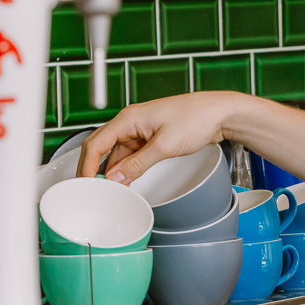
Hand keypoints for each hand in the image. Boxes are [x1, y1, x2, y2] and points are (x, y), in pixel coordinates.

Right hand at [77, 92, 243, 183]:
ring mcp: (140, 130)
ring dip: (113, 171)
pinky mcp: (150, 138)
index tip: (84, 184)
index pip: (96, 143)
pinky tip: (126, 182)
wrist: (220, 113)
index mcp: (128, 118)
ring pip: (117, 154)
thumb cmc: (196, 117)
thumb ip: (138, 164)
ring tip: (110, 191)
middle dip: (93, 169)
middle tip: (90, 190)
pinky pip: (130, 155)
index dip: (86, 166)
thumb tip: (116, 178)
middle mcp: (130, 123)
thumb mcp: (164, 145)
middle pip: (101, 147)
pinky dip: (126, 169)